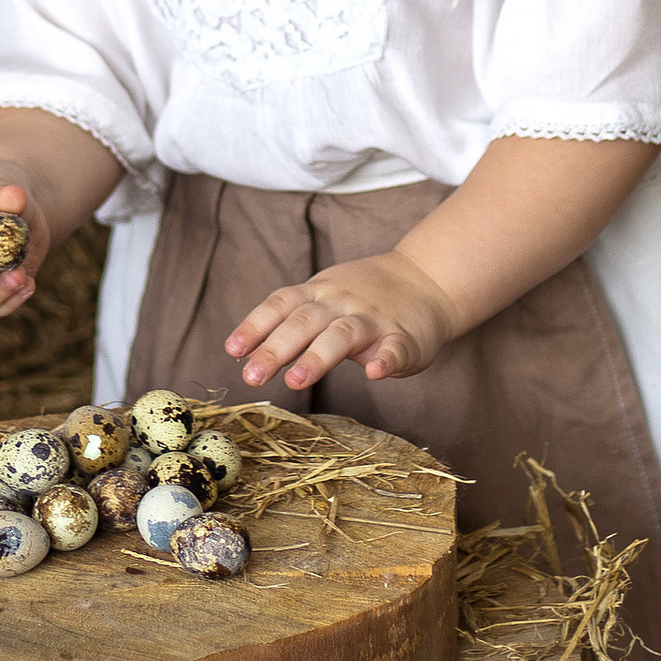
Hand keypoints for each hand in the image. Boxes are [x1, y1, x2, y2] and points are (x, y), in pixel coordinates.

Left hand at [226, 252, 459, 392]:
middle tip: (252, 377)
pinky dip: (387, 360)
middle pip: (304, 323)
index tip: (232, 350)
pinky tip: (376, 373)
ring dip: (319, 356)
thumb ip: (289, 322)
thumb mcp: (323, 297)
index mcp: (319, 294)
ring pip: (343, 335)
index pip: (281, 305)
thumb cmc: (363, 296)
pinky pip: (396, 348)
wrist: (427, 280)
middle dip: (275, 349)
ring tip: (297, 380)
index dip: (255, 326)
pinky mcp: (406, 339)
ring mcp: (374, 320)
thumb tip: (242, 353)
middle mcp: (342, 303)